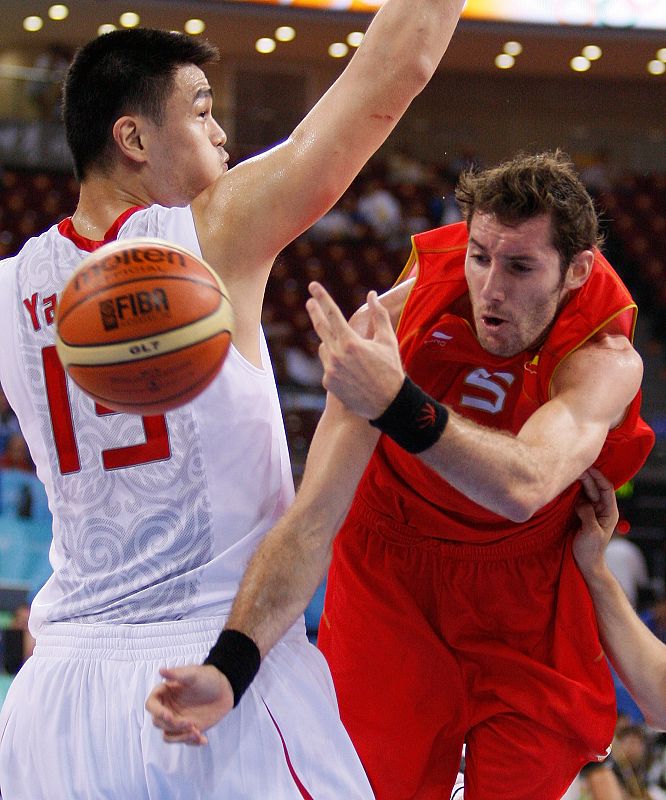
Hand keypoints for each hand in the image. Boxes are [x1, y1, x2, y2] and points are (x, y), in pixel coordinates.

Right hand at [145, 665, 233, 745]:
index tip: (168, 715)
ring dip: (180, 737)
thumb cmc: (207, 678)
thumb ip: (177, 674)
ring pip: (168, 735)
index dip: (157, 712)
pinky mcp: (187, 729)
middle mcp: (168, 708)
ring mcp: (177, 720)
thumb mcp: (193, 674)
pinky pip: (183, 741)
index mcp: (165, 693)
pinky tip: (203, 739)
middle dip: (174, 725)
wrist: (224, 689)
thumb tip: (161, 670)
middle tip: (191, 722)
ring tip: (196, 732)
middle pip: (159, 723)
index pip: (151, 705)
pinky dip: (191, 742)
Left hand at [306, 282, 404, 418]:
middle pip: (321, 327)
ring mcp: (330, 370)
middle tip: (309, 301)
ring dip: (332, 344)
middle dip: (315, 312)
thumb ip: (379, 315)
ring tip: (349, 352)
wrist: (388, 403)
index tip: (313, 286)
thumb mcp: (388, 341)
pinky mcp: (328, 382)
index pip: (332, 313)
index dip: (322, 297)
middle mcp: (337, 355)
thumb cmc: (391, 370)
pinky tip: (350, 372)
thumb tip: (371, 295)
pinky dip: (335, 364)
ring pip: (324, 348)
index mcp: (351, 342)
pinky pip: (327, 366)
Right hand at [572, 467, 618, 577]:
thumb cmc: (591, 550)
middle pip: (594, 487)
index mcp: (609, 511)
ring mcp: (590, 509)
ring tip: (568, 472)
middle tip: (574, 468)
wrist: (585, 562)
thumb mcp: (591, 532)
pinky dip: (571, 491)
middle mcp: (601, 508)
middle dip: (586, 477)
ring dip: (577, 482)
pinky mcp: (579, 512)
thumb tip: (581, 502)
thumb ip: (588, 514)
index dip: (598, 477)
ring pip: (585, 491)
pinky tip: (564, 485)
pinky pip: (576, 498)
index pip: (606, 489)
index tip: (588, 469)